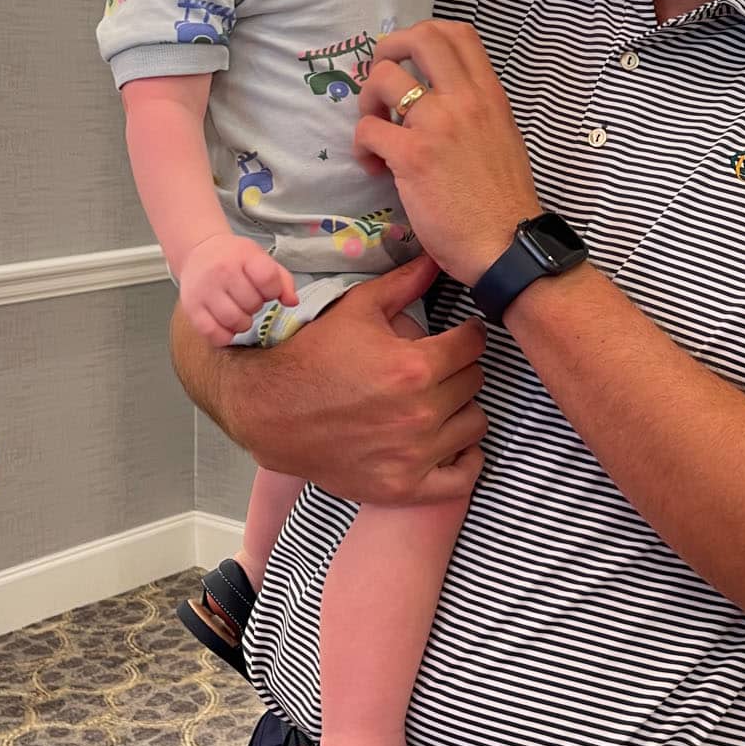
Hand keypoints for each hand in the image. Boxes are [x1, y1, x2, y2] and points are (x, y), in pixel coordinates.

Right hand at [170, 255, 488, 504]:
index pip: (473, 345)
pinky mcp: (403, 487)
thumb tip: (436, 258)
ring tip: (441, 399)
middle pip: (474, 382)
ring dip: (462, 409)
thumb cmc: (312, 356)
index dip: (467, 334)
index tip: (459, 335)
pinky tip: (450, 442)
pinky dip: (464, 460)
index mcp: (414, 368)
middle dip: (460, 368)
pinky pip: (462, 480)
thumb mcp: (356, 309)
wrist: (270, 411)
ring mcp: (414, 455)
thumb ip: (403, 283)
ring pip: (474, 424)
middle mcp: (420, 414)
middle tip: (441, 366)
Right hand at [179, 232, 297, 346]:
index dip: (273, 291)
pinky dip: (224, 336)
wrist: (198, 252)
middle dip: (256, 306)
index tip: (267, 290)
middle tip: (249, 299)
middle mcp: (222, 271)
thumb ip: (282, 280)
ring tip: (239, 312)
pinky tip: (227, 326)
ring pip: (234, 321)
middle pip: (252, 303)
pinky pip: (211, 333)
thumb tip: (292, 302)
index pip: (268, 280)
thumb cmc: (234, 259)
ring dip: (243, 323)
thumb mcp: (260, 259)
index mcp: (243, 256)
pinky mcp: (192, 308)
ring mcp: (204, 290)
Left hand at [355, 21, 541, 285]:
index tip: (410, 61)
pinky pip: (368, 130)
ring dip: (368, 102)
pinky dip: (362, 146)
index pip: (458, 34)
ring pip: (383, 78)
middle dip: (388, 49)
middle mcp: (465, 99)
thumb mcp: (502, 138)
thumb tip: (438, 101)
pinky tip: (375, 166)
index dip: (423, 35)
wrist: (506, 244)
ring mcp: (437, 124)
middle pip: (420, 37)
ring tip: (376, 132)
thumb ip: (474, 112)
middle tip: (382, 83)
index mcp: (489, 95)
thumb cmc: (504, 201)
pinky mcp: (412, 155)